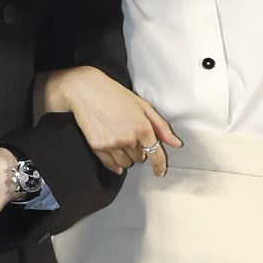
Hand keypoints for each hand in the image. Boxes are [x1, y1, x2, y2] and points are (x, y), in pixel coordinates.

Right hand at [45, 66, 181, 176]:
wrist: (86, 90)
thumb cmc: (116, 94)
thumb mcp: (143, 105)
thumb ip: (161, 126)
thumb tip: (176, 144)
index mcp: (143, 128)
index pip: (156, 155)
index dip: (159, 166)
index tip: (159, 172)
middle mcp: (129, 139)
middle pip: (139, 158)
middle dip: (138, 149)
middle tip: (129, 134)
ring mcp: (112, 144)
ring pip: (126, 163)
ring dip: (126, 156)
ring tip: (119, 138)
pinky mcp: (98, 147)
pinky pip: (111, 164)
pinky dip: (114, 163)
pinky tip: (113, 153)